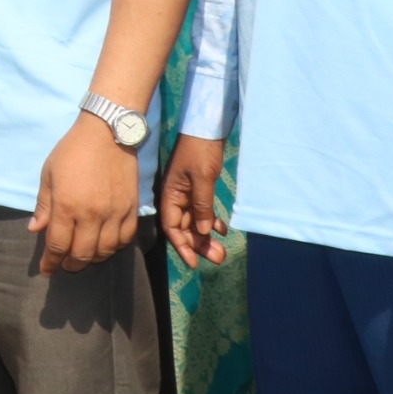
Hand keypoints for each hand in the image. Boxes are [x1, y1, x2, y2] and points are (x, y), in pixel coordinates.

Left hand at [29, 114, 141, 273]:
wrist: (108, 133)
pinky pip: (125, 240)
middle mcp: (92, 215)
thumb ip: (44, 206)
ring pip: (105, 251)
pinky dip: (114, 248)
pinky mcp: (132, 210)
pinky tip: (105, 246)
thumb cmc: (72, 151)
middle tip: (65, 265)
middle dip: (71, 265)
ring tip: (83, 258)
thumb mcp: (49, 174)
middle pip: (82, 254)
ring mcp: (115, 214)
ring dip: (92, 260)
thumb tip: (35, 230)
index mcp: (67, 206)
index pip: (58, 245)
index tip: (47, 271)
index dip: (51, 262)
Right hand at [160, 135, 228, 267]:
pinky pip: (202, 211)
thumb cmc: (200, 151)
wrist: (206, 129)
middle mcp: (176, 197)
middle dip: (199, 245)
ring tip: (222, 251)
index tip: (193, 264)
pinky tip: (222, 230)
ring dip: (207, 237)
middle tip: (218, 259)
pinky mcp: (198, 188)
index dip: (182, 246)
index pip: (172, 226)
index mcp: (170, 194)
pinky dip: (211, 222)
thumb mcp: (202, 179)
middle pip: (185, 228)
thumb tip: (203, 233)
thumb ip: (202, 206)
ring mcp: (187, 193)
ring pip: (195, 222)